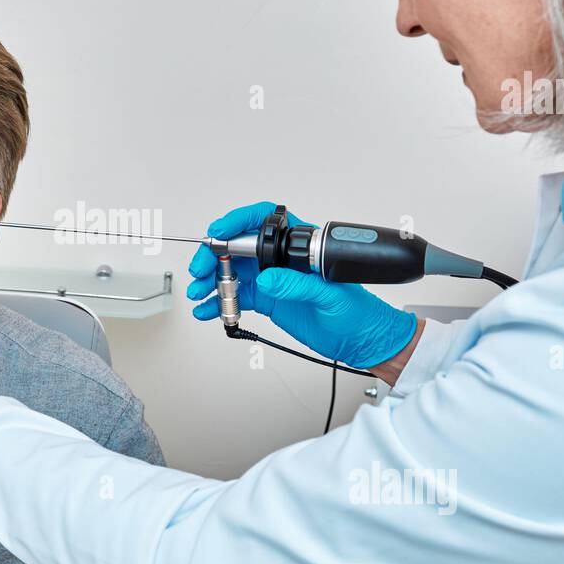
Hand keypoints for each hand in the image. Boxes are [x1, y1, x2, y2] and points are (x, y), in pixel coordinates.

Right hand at [187, 201, 417, 368]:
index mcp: (298, 247)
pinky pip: (237, 297)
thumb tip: (266, 280)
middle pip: (238, 247)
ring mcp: (273, 280)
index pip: (262, 222)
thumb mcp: (331, 296)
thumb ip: (297, 286)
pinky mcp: (268, 301)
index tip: (218, 233)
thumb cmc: (359, 312)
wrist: (363, 341)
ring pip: (232, 272)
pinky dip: (219, 303)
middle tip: (200, 271)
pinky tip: (208, 310)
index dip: (237, 221)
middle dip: (213, 256)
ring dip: (211, 281)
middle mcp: (281, 260)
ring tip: (199, 294)